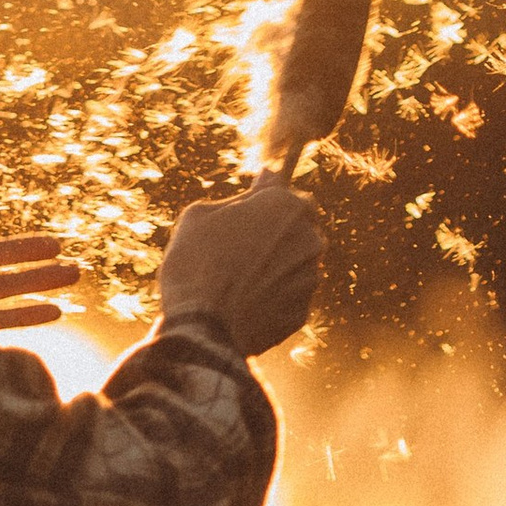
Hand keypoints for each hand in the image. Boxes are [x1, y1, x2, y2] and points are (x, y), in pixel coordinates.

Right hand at [157, 171, 322, 358]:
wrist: (201, 328)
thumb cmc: (196, 262)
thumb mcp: (201, 214)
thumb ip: (242, 196)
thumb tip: (268, 177)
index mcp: (288, 207)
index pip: (289, 195)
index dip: (267, 204)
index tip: (246, 214)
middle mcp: (310, 240)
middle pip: (296, 231)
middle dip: (273, 237)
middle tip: (234, 251)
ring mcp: (309, 280)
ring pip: (293, 266)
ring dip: (273, 269)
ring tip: (234, 283)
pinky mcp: (301, 314)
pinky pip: (287, 299)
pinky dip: (270, 300)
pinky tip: (241, 305)